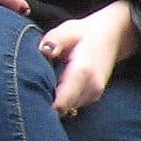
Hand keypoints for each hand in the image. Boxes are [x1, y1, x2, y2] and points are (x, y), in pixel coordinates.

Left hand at [38, 0, 138, 116]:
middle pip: (61, 110)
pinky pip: (72, 106)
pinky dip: (61, 101)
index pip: (61, 103)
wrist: (113, 36)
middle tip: (28, 93)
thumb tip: (44, 52)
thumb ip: (54, 41)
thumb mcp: (67, 31)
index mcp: (82, 72)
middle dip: (44, 105)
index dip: (42, 107)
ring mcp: (94, 94)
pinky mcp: (93, 97)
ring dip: (53, 103)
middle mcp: (91, 88)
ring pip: (67, 109)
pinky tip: (54, 87)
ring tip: (41, 88)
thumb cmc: (85, 33)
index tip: (26, 101)